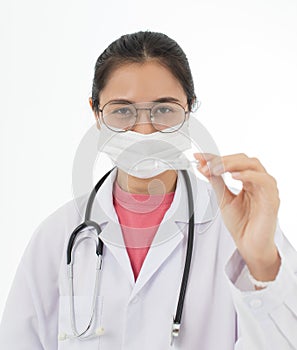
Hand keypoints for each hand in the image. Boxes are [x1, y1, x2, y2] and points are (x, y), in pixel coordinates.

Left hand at [194, 153, 280, 281]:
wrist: (249, 245)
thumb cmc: (241, 224)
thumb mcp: (223, 199)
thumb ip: (216, 183)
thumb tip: (204, 167)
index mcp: (247, 181)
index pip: (232, 162)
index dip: (214, 158)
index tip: (199, 157)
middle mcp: (257, 182)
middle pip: (243, 160)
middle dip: (222, 160)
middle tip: (206, 165)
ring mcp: (265, 189)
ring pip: (253, 165)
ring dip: (233, 164)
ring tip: (217, 168)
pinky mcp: (271, 199)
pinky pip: (264, 181)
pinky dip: (249, 175)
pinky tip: (234, 176)